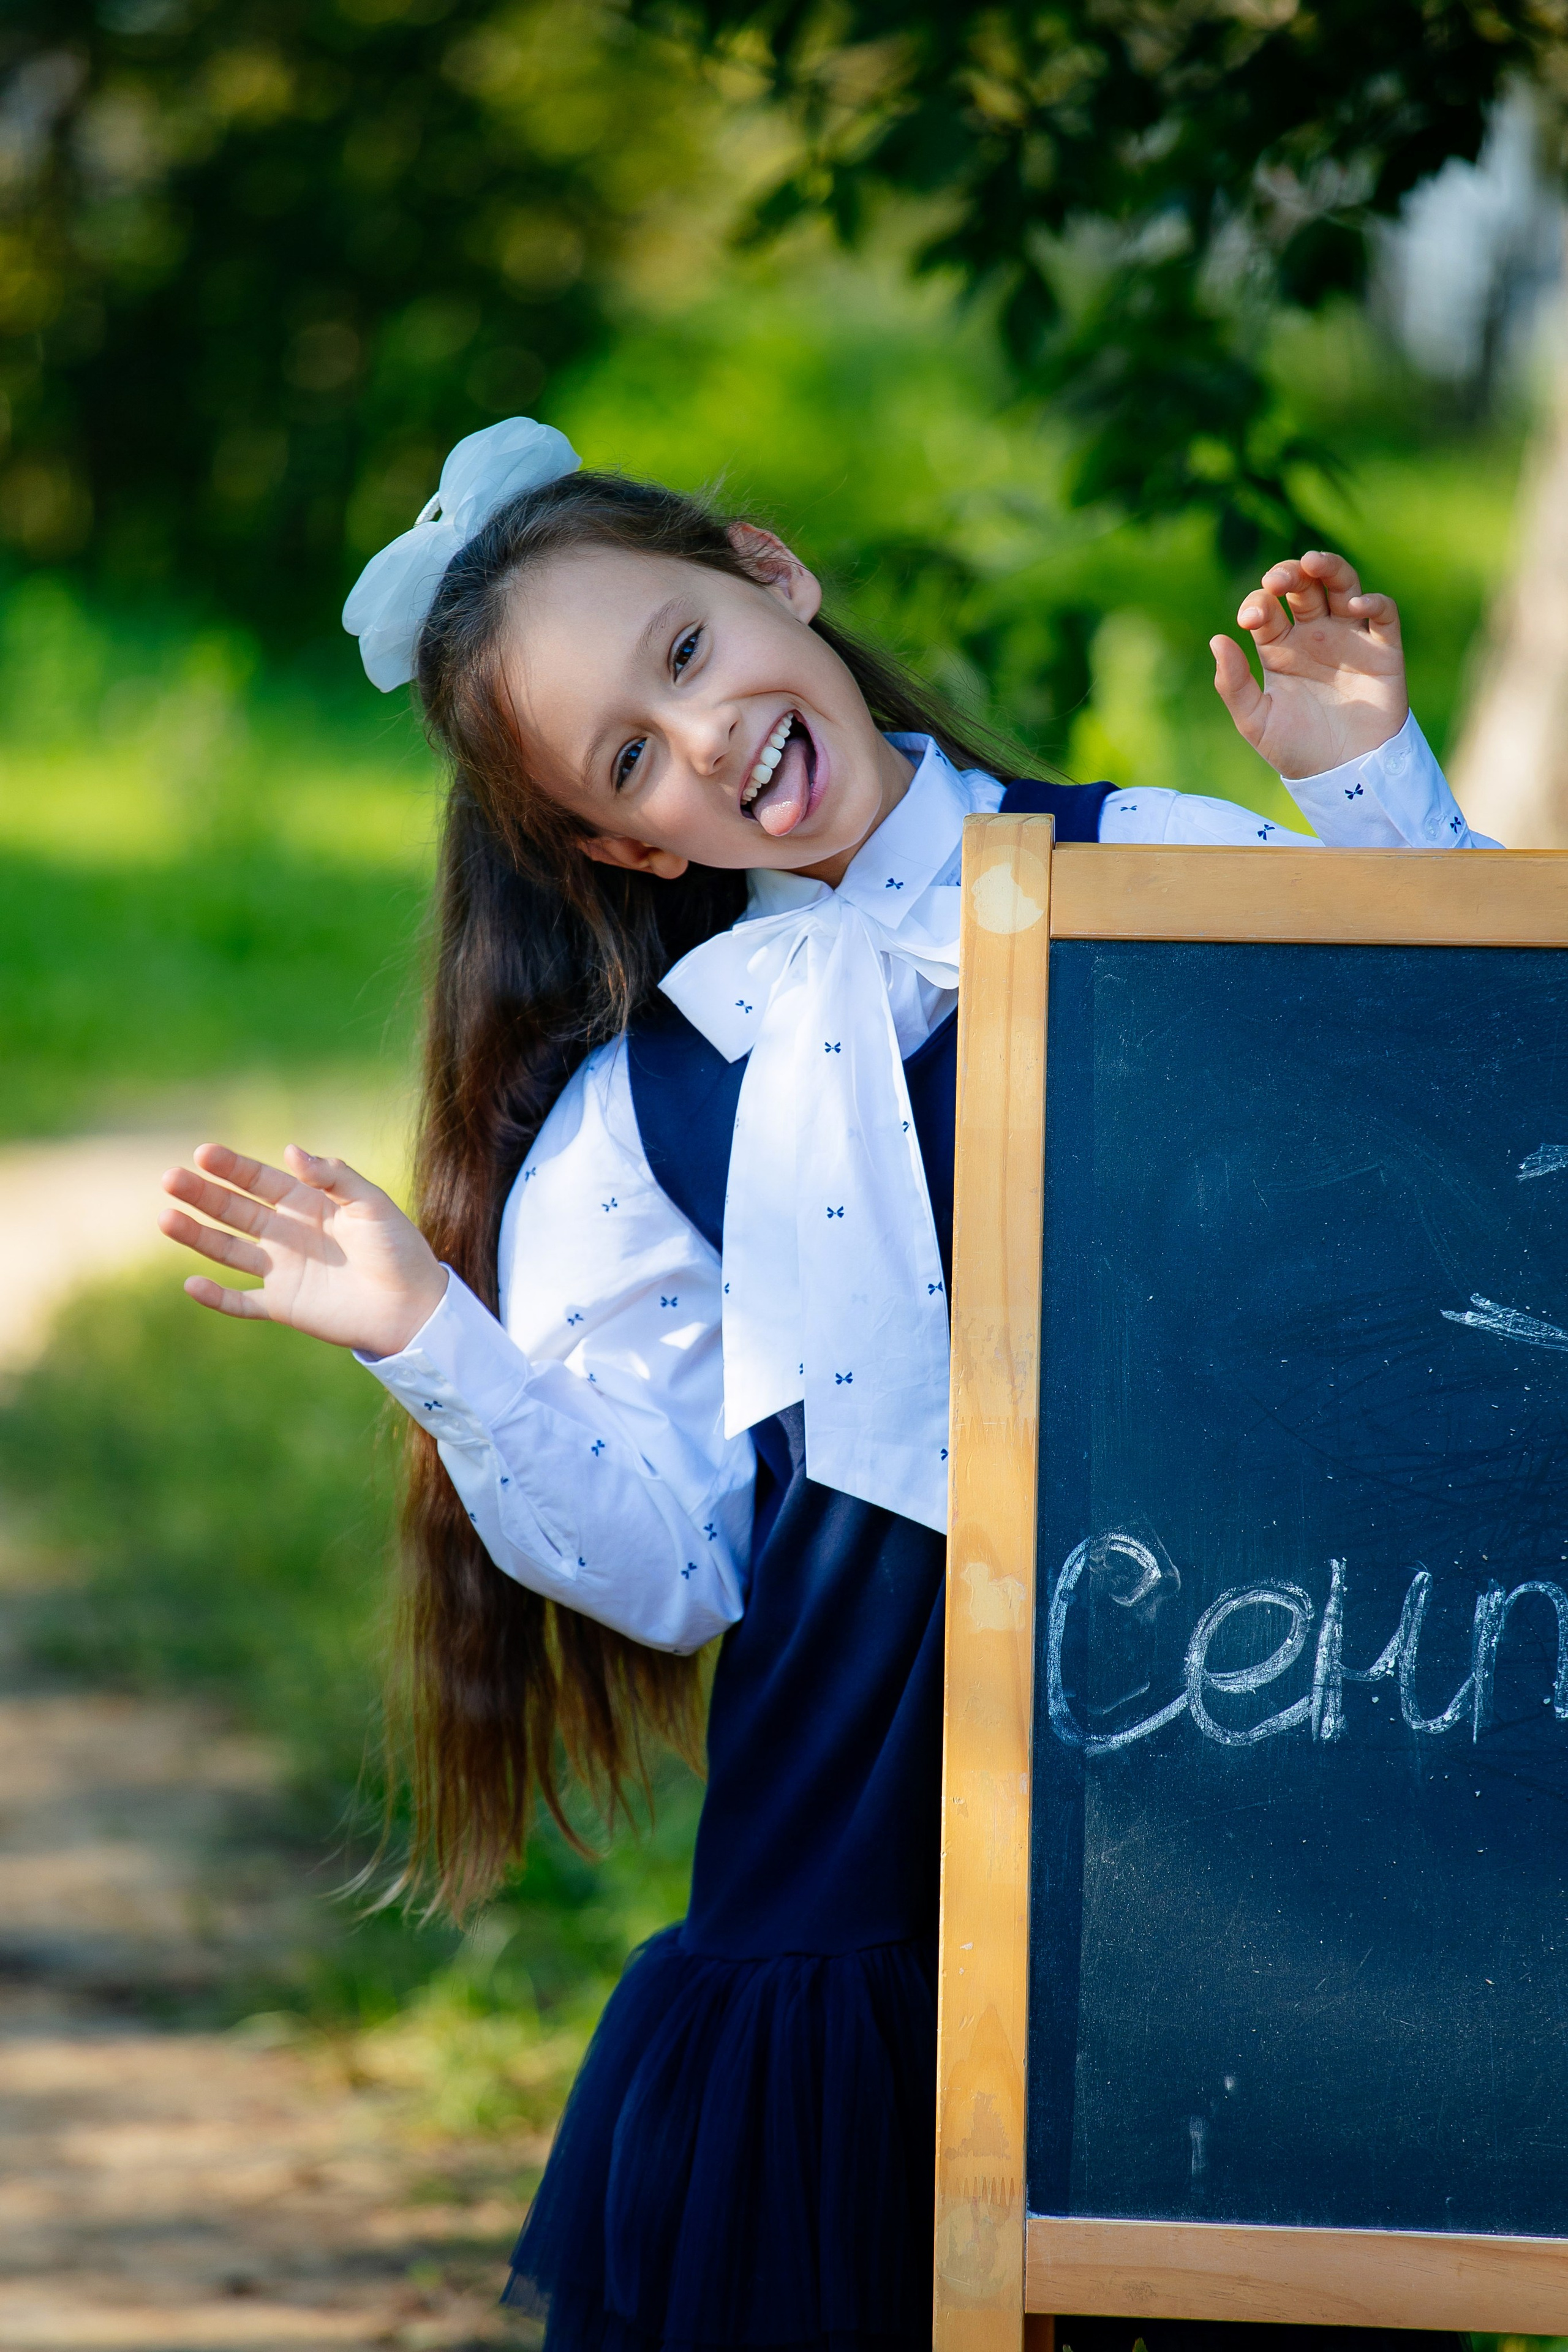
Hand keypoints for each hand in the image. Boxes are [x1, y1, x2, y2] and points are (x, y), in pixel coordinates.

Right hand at [159, 1142, 447, 1358]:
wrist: (415, 1306)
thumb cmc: (399, 1249)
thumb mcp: (372, 1204)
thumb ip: (334, 1177)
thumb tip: (290, 1151)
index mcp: (308, 1204)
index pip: (260, 1180)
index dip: (232, 1167)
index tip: (203, 1153)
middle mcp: (288, 1233)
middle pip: (235, 1210)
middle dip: (203, 1194)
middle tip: (170, 1178)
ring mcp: (282, 1270)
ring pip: (229, 1250)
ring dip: (197, 1235)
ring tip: (165, 1217)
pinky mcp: (283, 1305)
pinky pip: (242, 1302)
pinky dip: (217, 1297)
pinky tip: (191, 1284)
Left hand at [1210, 550, 1407, 779]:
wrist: (1344, 775)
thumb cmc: (1296, 750)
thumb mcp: (1255, 721)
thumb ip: (1233, 684)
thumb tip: (1218, 639)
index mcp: (1280, 649)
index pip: (1266, 609)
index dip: (1257, 604)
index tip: (1250, 619)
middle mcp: (1314, 636)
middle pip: (1302, 588)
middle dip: (1288, 575)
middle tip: (1276, 581)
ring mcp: (1349, 639)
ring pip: (1342, 586)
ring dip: (1329, 568)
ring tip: (1313, 563)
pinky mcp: (1383, 650)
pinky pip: (1383, 613)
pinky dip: (1373, 601)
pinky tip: (1355, 604)